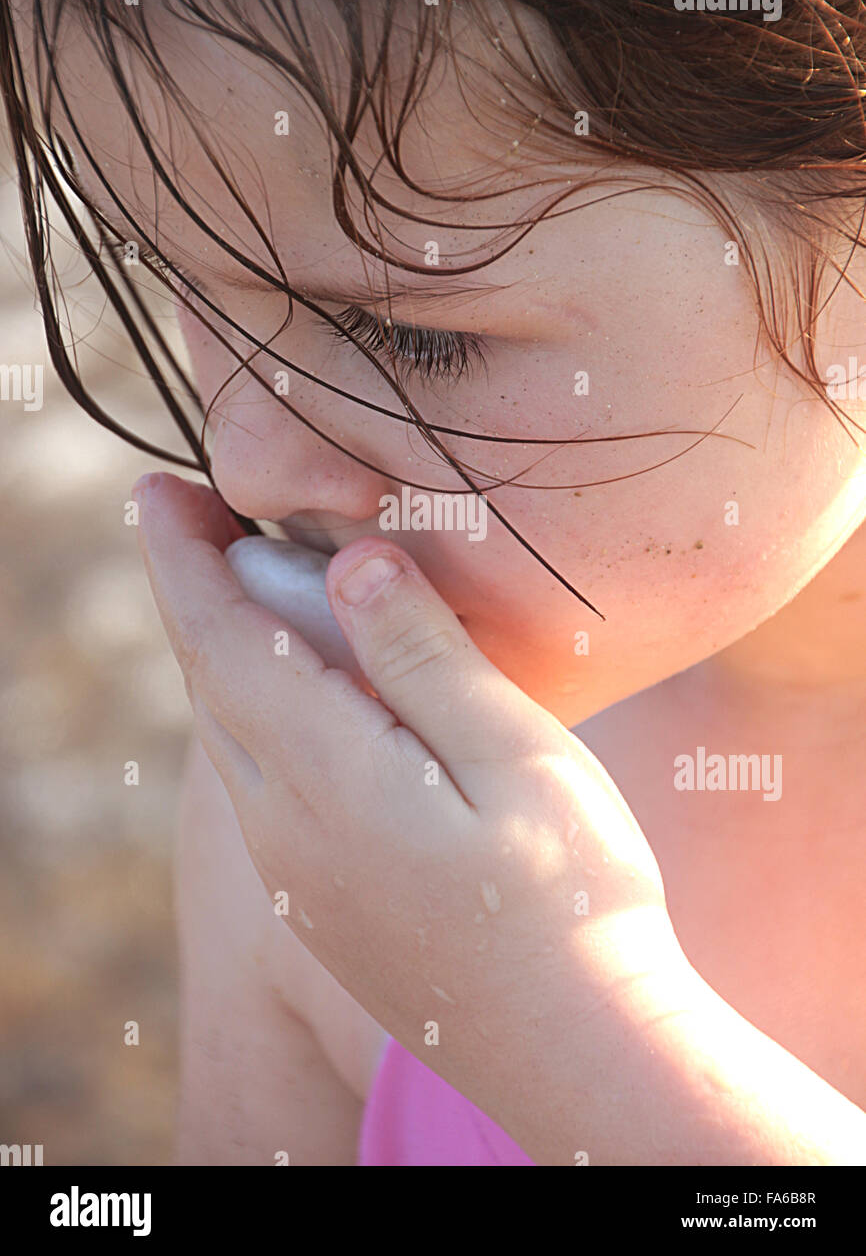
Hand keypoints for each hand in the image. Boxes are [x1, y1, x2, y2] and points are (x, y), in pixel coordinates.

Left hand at [132, 471, 688, 1160]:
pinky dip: (252, 710)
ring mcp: (298, 873)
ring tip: (238, 585)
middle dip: (190, 590)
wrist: (576, 1054)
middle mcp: (285, 826)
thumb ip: (424, 656)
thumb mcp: (516, 755)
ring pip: (228, 734)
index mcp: (328, 774)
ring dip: (219, 650)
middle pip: (210, 682)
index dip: (182, 556)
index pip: (224, 638)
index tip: (156, 488)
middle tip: (191, 514)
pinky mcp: (320, 902)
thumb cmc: (572, 896)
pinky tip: (291, 695)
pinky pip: (258, 781)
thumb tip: (346, 561)